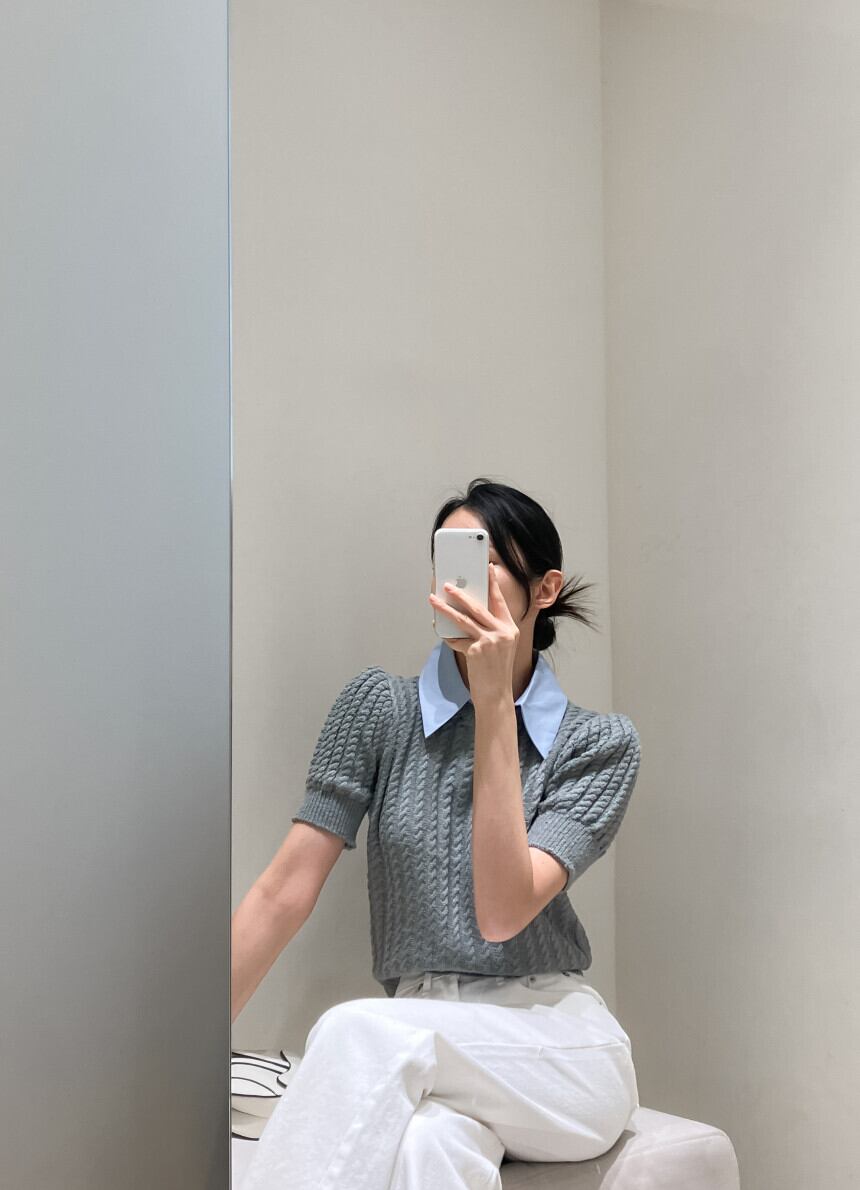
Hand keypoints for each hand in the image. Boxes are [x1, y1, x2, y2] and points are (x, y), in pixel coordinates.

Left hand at [428, 564, 518, 705]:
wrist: (496, 694)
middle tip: (447, 585)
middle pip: (478, 607)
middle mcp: (502, 632)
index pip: (499, 601)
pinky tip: (440, 633)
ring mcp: (490, 641)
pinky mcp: (477, 651)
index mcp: (510, 628)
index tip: (487, 569)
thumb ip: (490, 629)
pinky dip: (448, 637)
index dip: (493, 584)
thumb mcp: (500, 646)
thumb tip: (468, 613)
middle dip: (460, 594)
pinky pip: (457, 640)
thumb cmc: (496, 670)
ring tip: (434, 600)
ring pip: (463, 620)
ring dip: (446, 609)